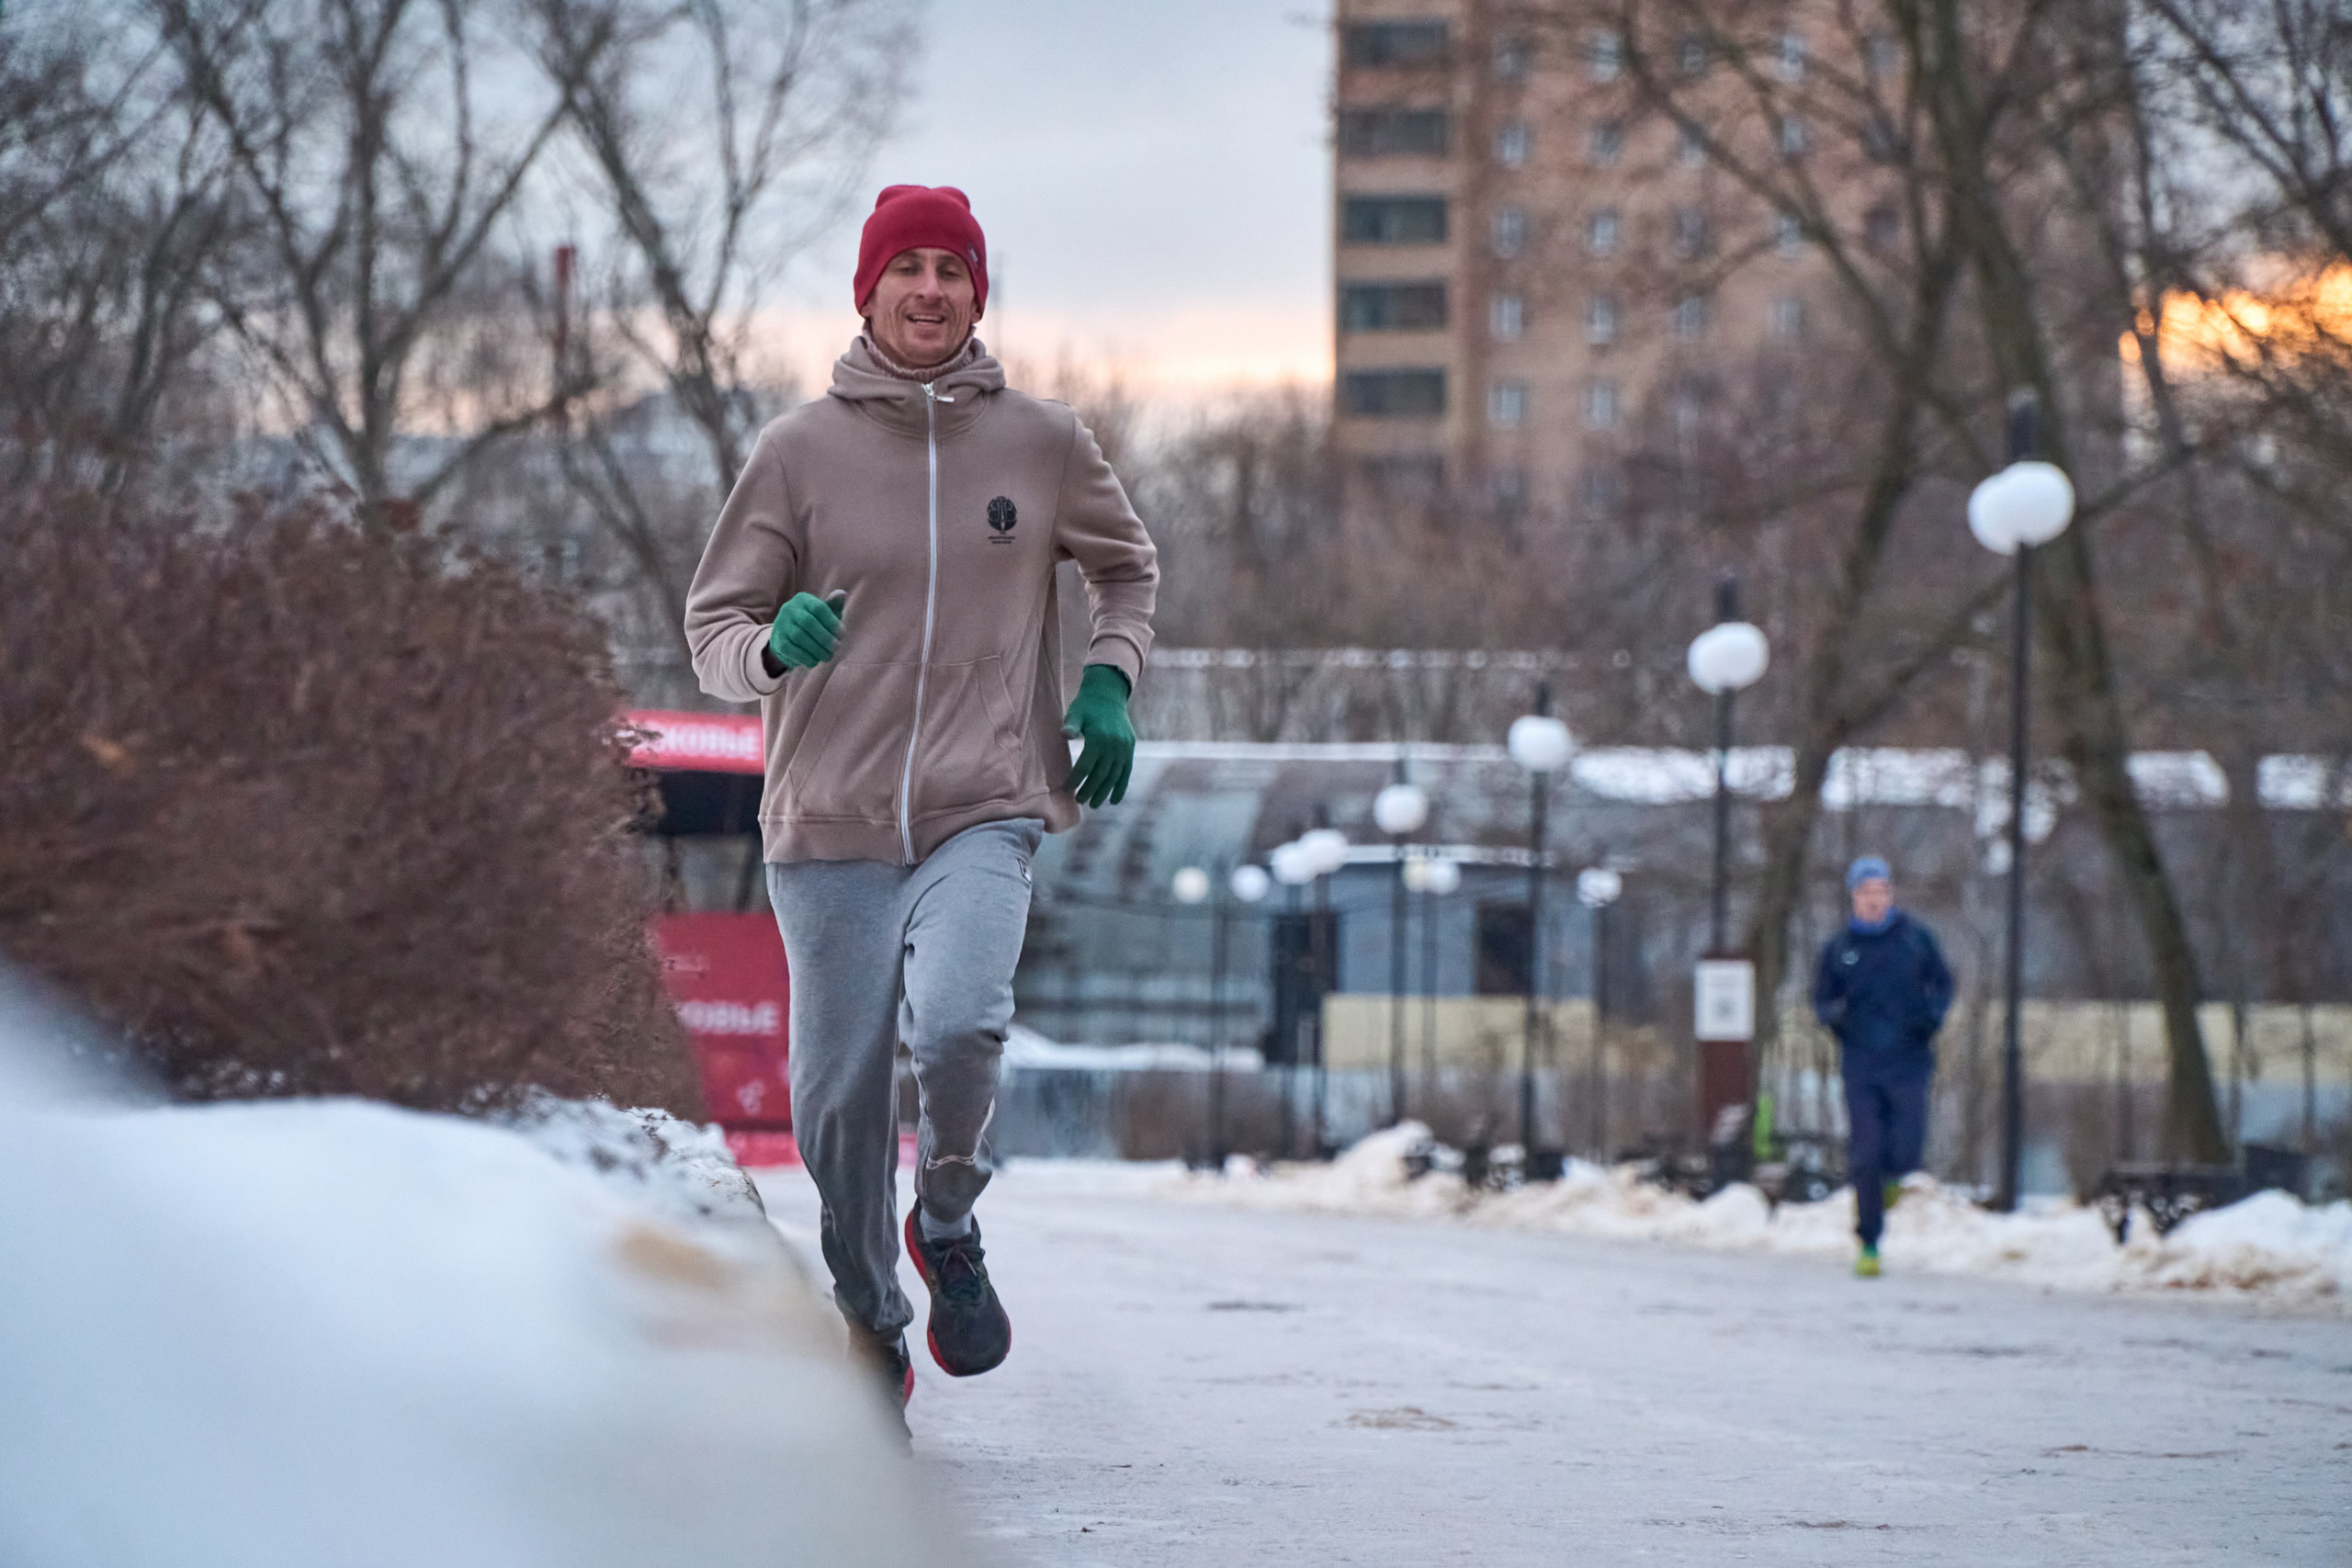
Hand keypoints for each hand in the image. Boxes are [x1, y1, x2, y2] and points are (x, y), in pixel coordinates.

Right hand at [768, 590, 846, 670]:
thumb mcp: (825, 613)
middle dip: (824, 637)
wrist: (788, 636)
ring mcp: (781, 624)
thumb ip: (833, 606)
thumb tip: (841, 594)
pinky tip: (815, 661)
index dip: (832, 622)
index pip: (818, 607)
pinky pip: (791, 649)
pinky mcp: (778, 640)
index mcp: (803, 599)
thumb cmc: (814, 622)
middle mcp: (789, 609)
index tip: (842, 635)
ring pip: (799, 636)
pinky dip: (805, 657)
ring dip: (817, 649)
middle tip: (836, 647)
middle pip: (808, 622)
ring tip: (828, 656)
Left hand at [1060, 663, 1133, 808]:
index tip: (1067, 789)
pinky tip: (1114, 800)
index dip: (1076, 779)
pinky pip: (1126, 772)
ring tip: (1094, 804)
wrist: (1108, 693)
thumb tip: (1065, 734)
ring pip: (1114, 776)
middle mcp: (1114, 745)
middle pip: (1100, 775)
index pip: (1086, 766)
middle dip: (1089, 790)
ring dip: (1104, 792)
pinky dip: (1121, 787)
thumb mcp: (1075, 712)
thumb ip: (1071, 725)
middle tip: (1079, 801)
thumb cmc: (1086, 705)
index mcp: (1099, 738)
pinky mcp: (1129, 748)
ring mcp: (1124, 748)